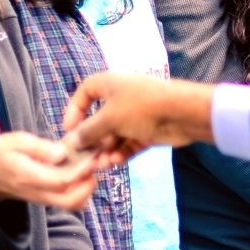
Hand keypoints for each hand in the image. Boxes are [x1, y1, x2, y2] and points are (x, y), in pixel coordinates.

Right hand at [0, 132, 96, 209]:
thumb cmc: (5, 153)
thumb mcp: (16, 141)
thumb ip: (39, 147)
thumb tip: (63, 153)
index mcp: (28, 176)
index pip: (60, 182)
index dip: (80, 171)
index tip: (91, 155)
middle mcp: (39, 192)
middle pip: (71, 201)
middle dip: (88, 184)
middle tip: (93, 162)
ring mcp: (45, 200)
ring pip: (74, 204)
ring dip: (87, 187)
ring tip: (89, 165)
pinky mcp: (50, 200)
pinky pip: (71, 202)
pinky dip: (83, 190)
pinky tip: (82, 171)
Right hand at [62, 72, 214, 164]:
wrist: (181, 114)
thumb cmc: (140, 107)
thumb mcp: (108, 119)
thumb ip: (88, 131)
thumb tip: (71, 141)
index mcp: (110, 85)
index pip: (85, 92)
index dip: (75, 109)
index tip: (68, 129)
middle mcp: (121, 98)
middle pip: (99, 119)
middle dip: (92, 140)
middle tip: (86, 158)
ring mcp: (136, 115)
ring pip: (114, 135)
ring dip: (106, 150)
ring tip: (102, 165)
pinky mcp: (147, 130)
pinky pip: (129, 143)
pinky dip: (122, 153)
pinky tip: (116, 163)